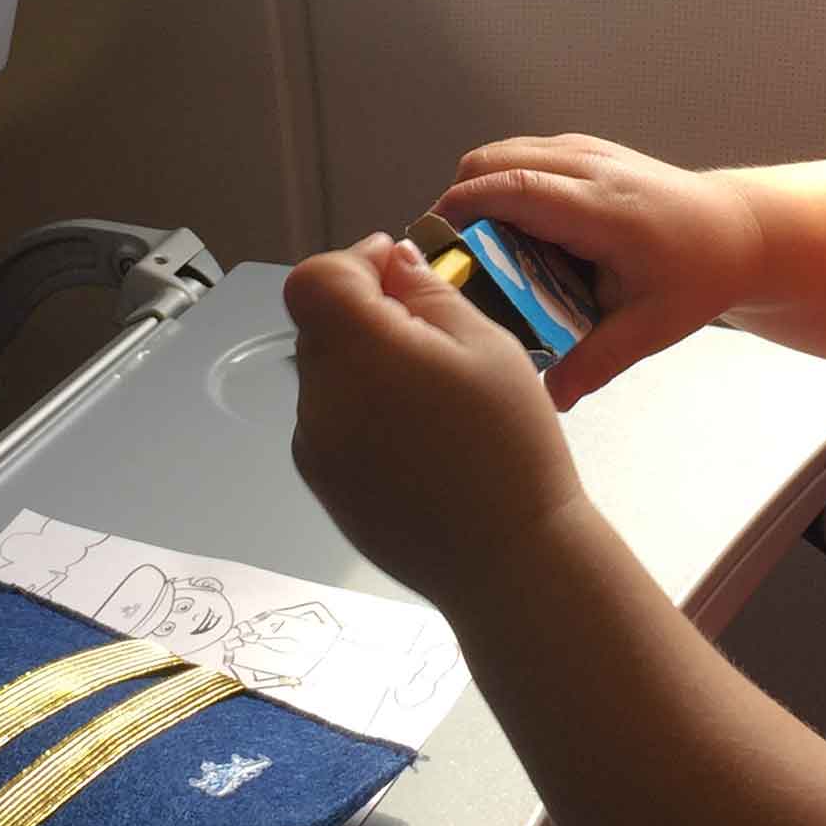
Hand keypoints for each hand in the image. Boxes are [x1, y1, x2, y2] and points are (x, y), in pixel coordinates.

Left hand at [283, 233, 585, 619]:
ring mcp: (315, 449)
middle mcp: (320, 400)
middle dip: (366, 316)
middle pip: (320, 327)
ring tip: (436, 400)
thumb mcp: (488, 347)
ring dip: (366, 367)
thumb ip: (428, 293)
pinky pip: (332, 424)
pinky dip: (365, 414)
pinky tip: (420, 441)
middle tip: (435, 336)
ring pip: (327, 377)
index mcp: (358, 354)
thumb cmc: (510, 450)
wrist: (507, 561)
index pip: (315, 279)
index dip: (354, 263)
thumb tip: (393, 264)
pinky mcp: (324, 487)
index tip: (397, 271)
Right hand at [433, 134, 763, 408]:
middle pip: (495, 161)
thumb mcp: (651, 327)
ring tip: (471, 245)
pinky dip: (501, 181)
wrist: (741, 230)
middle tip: (445, 254)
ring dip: (477, 190)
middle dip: (457, 201)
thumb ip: (595, 361)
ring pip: (505, 151)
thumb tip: (548, 398)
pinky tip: (507, 229)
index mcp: (603, 208)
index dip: (463, 209)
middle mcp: (592, 167)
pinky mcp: (587, 150)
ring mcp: (590, 151)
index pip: (513, 188)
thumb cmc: (700, 273)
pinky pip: (525, 154)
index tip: (433, 243)